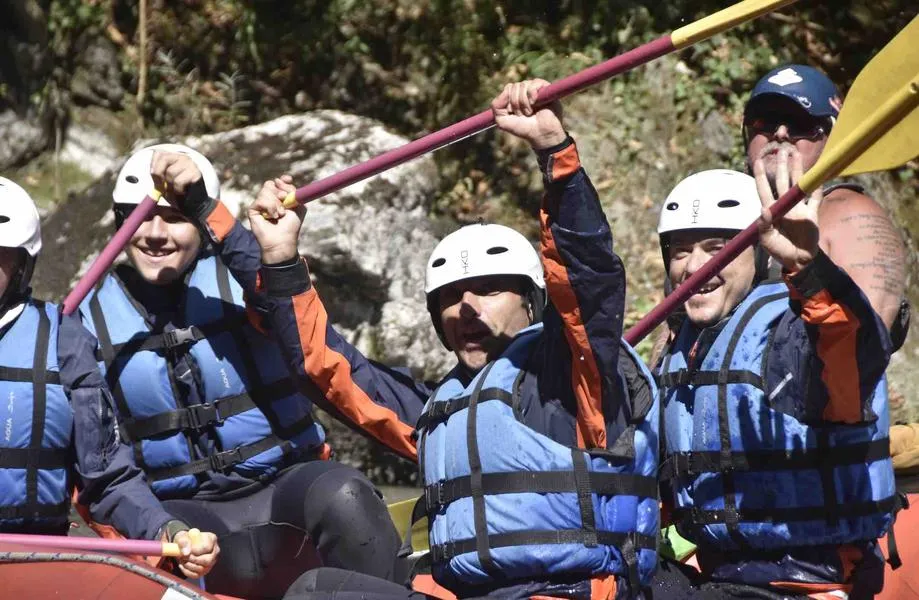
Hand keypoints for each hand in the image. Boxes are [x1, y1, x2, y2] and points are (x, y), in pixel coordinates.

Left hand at [150, 152, 202, 197]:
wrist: (194, 202)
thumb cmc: (177, 190)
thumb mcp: (164, 181)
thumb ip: (157, 175)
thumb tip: (150, 173)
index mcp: (174, 157)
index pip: (159, 153)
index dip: (153, 165)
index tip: (154, 178)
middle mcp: (183, 157)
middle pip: (164, 158)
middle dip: (158, 173)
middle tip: (159, 186)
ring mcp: (190, 164)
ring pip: (171, 172)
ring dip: (169, 185)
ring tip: (174, 190)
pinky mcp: (196, 173)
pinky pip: (179, 181)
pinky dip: (177, 190)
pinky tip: (182, 192)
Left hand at [173, 528, 218, 578]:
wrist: (184, 546)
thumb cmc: (185, 539)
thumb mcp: (182, 537)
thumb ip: (183, 542)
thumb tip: (186, 553)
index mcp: (212, 539)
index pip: (206, 548)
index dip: (194, 551)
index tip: (184, 551)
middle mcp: (215, 551)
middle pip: (207, 561)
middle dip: (192, 560)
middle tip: (182, 557)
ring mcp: (211, 562)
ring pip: (201, 569)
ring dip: (188, 565)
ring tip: (181, 559)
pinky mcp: (205, 571)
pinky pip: (196, 575)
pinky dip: (186, 571)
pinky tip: (182, 565)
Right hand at [247, 175, 304, 263]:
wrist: (282, 241)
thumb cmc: (291, 226)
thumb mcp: (299, 206)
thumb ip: (294, 192)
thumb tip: (280, 180)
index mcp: (280, 198)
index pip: (278, 182)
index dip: (283, 180)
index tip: (288, 180)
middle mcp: (269, 200)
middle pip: (271, 184)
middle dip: (280, 191)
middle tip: (284, 200)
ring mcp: (260, 204)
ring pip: (265, 190)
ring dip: (276, 202)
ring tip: (280, 214)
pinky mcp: (252, 210)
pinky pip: (260, 200)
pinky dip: (269, 207)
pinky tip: (272, 216)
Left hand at [491, 79, 565, 149]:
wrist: (540, 134)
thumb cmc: (523, 128)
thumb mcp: (502, 120)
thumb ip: (496, 105)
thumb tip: (506, 90)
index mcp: (514, 96)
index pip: (507, 88)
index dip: (508, 102)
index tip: (513, 113)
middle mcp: (524, 90)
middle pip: (513, 87)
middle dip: (516, 104)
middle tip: (523, 114)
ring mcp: (535, 88)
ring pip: (522, 86)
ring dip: (524, 103)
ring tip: (530, 112)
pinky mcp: (545, 87)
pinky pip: (533, 84)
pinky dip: (532, 95)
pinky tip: (536, 103)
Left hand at [754, 148, 821, 272]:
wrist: (798, 261)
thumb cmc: (779, 251)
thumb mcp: (767, 241)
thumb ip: (765, 226)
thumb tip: (764, 209)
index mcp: (772, 211)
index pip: (764, 189)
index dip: (761, 175)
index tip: (758, 160)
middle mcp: (785, 206)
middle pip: (782, 182)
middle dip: (782, 166)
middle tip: (783, 149)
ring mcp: (799, 209)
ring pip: (798, 185)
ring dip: (798, 170)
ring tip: (797, 154)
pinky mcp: (812, 214)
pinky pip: (815, 198)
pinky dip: (817, 188)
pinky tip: (818, 175)